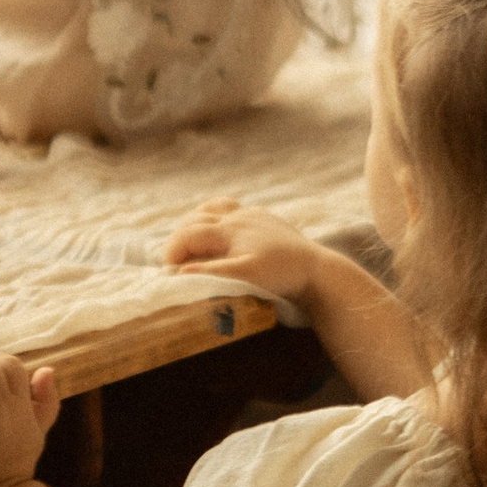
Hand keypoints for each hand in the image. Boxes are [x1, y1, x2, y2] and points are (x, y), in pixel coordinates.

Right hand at [164, 203, 320, 301]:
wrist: (319, 270)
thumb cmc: (280, 275)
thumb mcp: (243, 276)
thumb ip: (210, 273)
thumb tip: (179, 273)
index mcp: (229, 227)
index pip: (188, 234)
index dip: (172, 252)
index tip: (168, 274)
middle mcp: (238, 215)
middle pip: (196, 218)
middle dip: (180, 238)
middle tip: (174, 262)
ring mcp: (253, 215)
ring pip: (214, 209)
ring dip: (197, 223)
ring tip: (191, 243)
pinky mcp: (266, 221)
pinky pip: (234, 211)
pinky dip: (218, 219)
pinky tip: (223, 233)